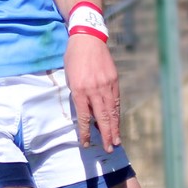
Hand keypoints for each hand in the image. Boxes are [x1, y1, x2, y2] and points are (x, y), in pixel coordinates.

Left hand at [66, 34, 120, 150]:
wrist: (88, 39)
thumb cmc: (74, 58)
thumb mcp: (70, 78)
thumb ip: (78, 96)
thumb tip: (87, 112)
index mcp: (80, 90)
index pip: (84, 117)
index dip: (86, 132)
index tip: (87, 144)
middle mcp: (94, 90)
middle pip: (102, 118)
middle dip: (106, 135)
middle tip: (110, 148)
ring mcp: (106, 85)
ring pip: (112, 111)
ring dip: (114, 128)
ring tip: (117, 141)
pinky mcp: (114, 80)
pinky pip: (116, 101)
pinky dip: (116, 114)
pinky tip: (117, 123)